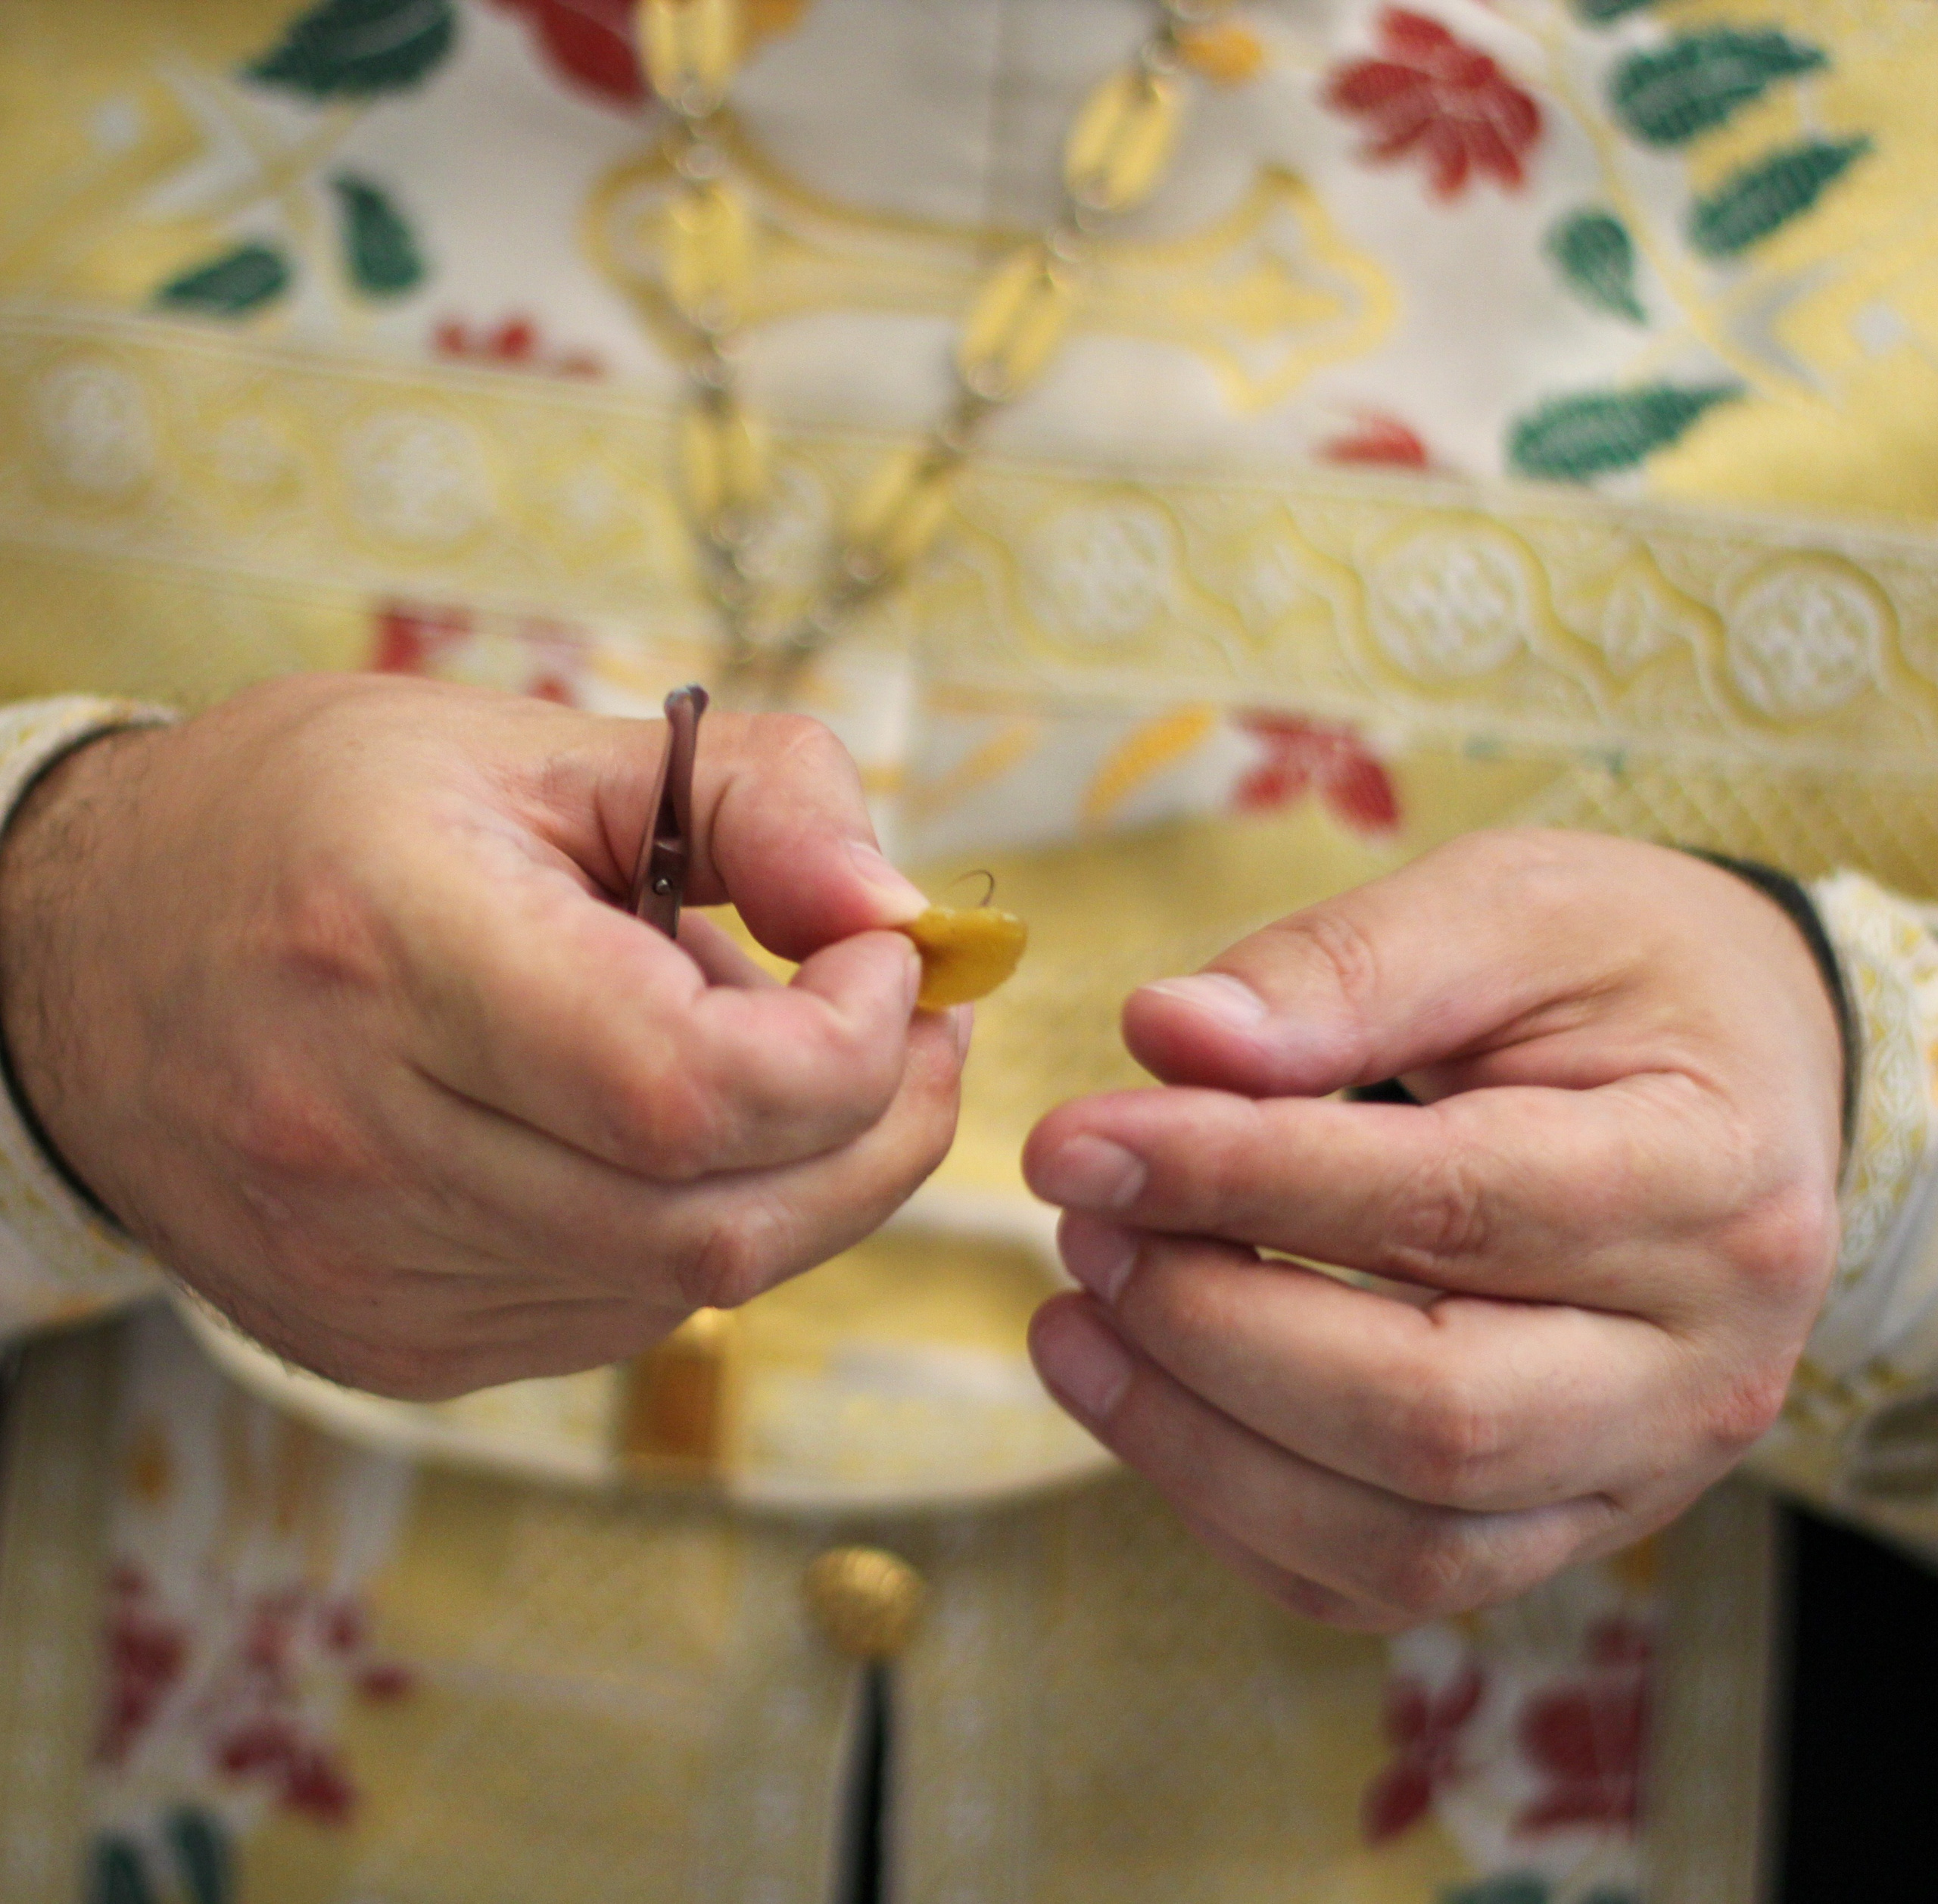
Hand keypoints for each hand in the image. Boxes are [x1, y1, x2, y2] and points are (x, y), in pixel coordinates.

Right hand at [0, 674, 962, 1397]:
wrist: (78, 956)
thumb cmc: (314, 820)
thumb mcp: (529, 742)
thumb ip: (751, 796)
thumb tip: (903, 911)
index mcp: (389, 956)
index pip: (690, 1089)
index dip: (851, 1042)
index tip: (888, 956)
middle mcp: (360, 1148)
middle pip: (716, 1222)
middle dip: (875, 1129)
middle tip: (915, 1025)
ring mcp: (367, 1276)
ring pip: (687, 1288)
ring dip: (796, 1179)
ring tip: (772, 1053)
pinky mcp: (384, 1344)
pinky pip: (619, 1318)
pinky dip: (697, 1228)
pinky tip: (665, 1133)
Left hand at [1023, 830, 1842, 1631]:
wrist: (1739, 1070)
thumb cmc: (1618, 970)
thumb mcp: (1504, 910)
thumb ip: (1340, 972)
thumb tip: (1166, 1035)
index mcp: (1706, 1181)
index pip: (1448, 1208)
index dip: (1237, 1180)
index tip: (1077, 1144)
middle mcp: (1702, 1368)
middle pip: (1431, 1418)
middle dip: (1210, 1330)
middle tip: (1080, 1228)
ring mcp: (1642, 1473)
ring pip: (1403, 1542)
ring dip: (1198, 1444)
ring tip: (1076, 1318)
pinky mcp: (1566, 1525)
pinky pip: (1389, 1583)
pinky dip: (1241, 1514)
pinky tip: (1150, 1399)